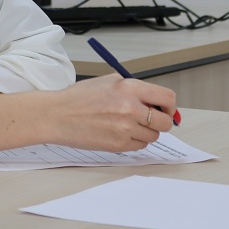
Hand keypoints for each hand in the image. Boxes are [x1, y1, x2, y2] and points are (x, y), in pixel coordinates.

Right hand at [44, 74, 176, 151]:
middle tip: (151, 120)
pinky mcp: (119, 145)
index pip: (168, 98)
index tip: (166, 109)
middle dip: (161, 121)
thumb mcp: (110, 82)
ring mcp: (126, 129)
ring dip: (145, 132)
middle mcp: (131, 108)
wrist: (58, 115)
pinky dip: (134, 141)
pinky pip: (140, 146)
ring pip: (153, 136)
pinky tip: (119, 132)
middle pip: (165, 122)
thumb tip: (157, 101)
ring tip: (127, 124)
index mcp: (130, 88)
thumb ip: (135, 89)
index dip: (170, 106)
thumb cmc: (80, 98)